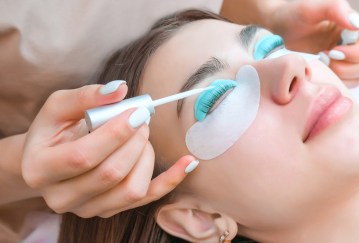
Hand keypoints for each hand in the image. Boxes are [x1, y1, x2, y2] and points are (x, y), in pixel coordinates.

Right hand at [22, 81, 197, 217]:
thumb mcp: (58, 107)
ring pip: (131, 189)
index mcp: (40, 169)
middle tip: (142, 119)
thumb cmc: (53, 130)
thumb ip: (86, 96)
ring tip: (143, 136)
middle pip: (111, 173)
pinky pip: (146, 199)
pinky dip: (170, 181)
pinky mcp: (109, 211)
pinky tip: (187, 162)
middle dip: (135, 141)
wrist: (47, 160)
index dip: (115, 134)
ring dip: (146, 156)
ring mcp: (86, 209)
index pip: (84, 157)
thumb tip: (121, 89)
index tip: (137, 112)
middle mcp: (61, 197)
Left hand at [269, 0, 358, 85]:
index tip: (333, 51)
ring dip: (339, 76)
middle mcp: (354, 44)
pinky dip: (332, 83)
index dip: (357, 53)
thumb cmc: (296, 12)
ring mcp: (344, 60)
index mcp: (355, 28)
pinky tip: (317, 72)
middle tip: (323, 58)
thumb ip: (336, 9)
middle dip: (346, 67)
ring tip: (319, 64)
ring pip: (357, 78)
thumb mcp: (312, 7)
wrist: (279, 26)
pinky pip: (343, 84)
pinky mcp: (333, 71)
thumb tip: (357, 25)